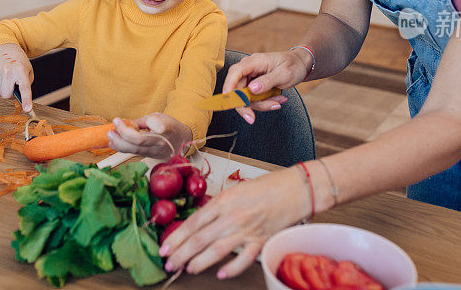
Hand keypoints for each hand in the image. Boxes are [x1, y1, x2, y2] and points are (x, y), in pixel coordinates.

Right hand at [0, 43, 33, 110]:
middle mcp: (8, 70)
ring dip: (4, 91)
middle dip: (11, 95)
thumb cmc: (19, 64)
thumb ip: (25, 86)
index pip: (24, 88)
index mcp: (21, 70)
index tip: (27, 109)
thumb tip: (20, 100)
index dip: (26, 100)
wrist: (7, 50)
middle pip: (7, 95)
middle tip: (14, 88)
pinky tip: (0, 79)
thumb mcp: (28, 73)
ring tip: (7, 81)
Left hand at [107, 113, 192, 158]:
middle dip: (120, 136)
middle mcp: (161, 142)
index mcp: (166, 128)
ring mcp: (156, 151)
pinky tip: (115, 143)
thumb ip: (141, 122)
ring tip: (110, 136)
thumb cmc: (170, 125)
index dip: (129, 128)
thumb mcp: (157, 116)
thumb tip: (124, 124)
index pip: (149, 130)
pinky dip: (123, 148)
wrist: (182, 138)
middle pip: (138, 143)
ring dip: (119, 144)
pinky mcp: (152, 156)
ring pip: (135, 151)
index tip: (118, 120)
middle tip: (111, 130)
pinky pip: (135, 153)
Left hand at [159, 166, 308, 277]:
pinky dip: (231, 268)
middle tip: (170, 262)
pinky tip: (221, 273)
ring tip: (188, 269)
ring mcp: (247, 229)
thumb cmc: (268, 186)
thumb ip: (219, 205)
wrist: (295, 189)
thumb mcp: (237, 190)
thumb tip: (201, 220)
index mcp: (224, 200)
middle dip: (181, 253)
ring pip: (217, 250)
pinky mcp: (261, 241)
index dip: (177, 236)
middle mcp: (232, 215)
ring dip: (199, 262)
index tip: (165, 246)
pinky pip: (243, 259)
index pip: (194, 222)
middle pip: (200, 238)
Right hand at [221, 51, 305, 122]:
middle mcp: (249, 69)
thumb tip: (252, 89)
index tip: (230, 102)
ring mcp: (250, 78)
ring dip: (261, 104)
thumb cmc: (293, 65)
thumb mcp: (284, 74)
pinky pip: (253, 99)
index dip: (229, 86)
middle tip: (252, 119)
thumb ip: (268, 81)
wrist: (300, 65)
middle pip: (237, 89)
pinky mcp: (254, 85)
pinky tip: (278, 99)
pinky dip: (264, 103)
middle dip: (248, 104)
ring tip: (279, 101)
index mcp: (254, 62)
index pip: (235, 72)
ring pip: (246, 97)